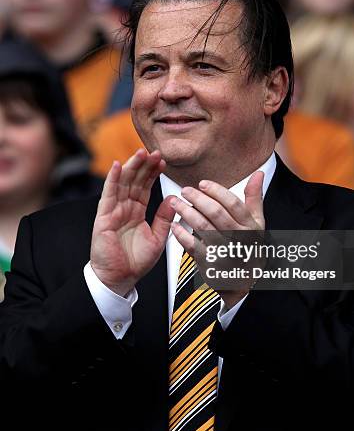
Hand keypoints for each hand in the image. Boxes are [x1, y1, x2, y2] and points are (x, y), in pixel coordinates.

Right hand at [90, 149, 174, 295]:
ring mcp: (113, 211)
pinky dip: (112, 179)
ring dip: (131, 166)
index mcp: (137, 212)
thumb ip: (165, 218)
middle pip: (134, 181)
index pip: (145, 187)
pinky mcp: (104, 217)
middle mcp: (124, 208)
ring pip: (123, 183)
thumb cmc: (136, 261)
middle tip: (155, 151)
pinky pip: (108, 195)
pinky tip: (118, 165)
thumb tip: (173, 198)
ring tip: (140, 153)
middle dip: (144, 165)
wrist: (120, 279)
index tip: (162, 161)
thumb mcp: (158, 237)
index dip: (153, 173)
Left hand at [170, 171, 264, 307]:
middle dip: (198, 199)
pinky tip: (174, 225)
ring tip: (176, 203)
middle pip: (216, 214)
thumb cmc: (249, 246)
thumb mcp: (256, 222)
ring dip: (187, 213)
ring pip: (203, 228)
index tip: (203, 184)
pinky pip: (193, 247)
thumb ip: (254, 198)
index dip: (216, 191)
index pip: (233, 204)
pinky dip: (182, 235)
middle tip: (186, 190)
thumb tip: (258, 174)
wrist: (243, 280)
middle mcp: (239, 239)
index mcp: (250, 227)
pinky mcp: (211, 264)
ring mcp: (224, 252)